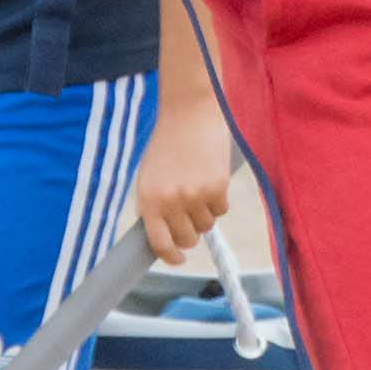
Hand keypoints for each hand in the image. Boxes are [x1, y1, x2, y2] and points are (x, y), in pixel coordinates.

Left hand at [132, 94, 236, 264]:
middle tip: (191, 217)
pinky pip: (222, 210)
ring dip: (205, 214)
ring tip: (200, 188)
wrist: (189, 111)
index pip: (160, 243)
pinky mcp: (217, 186)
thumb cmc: (167, 143)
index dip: (171, 256)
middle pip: (187, 239)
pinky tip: (211, 178)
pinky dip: (219, 200)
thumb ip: (155, 206)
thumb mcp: (150, 176)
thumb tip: (167, 236)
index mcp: (148, 199)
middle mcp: (170, 201)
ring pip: (206, 225)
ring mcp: (194, 195)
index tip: (179, 258)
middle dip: (191, 233)